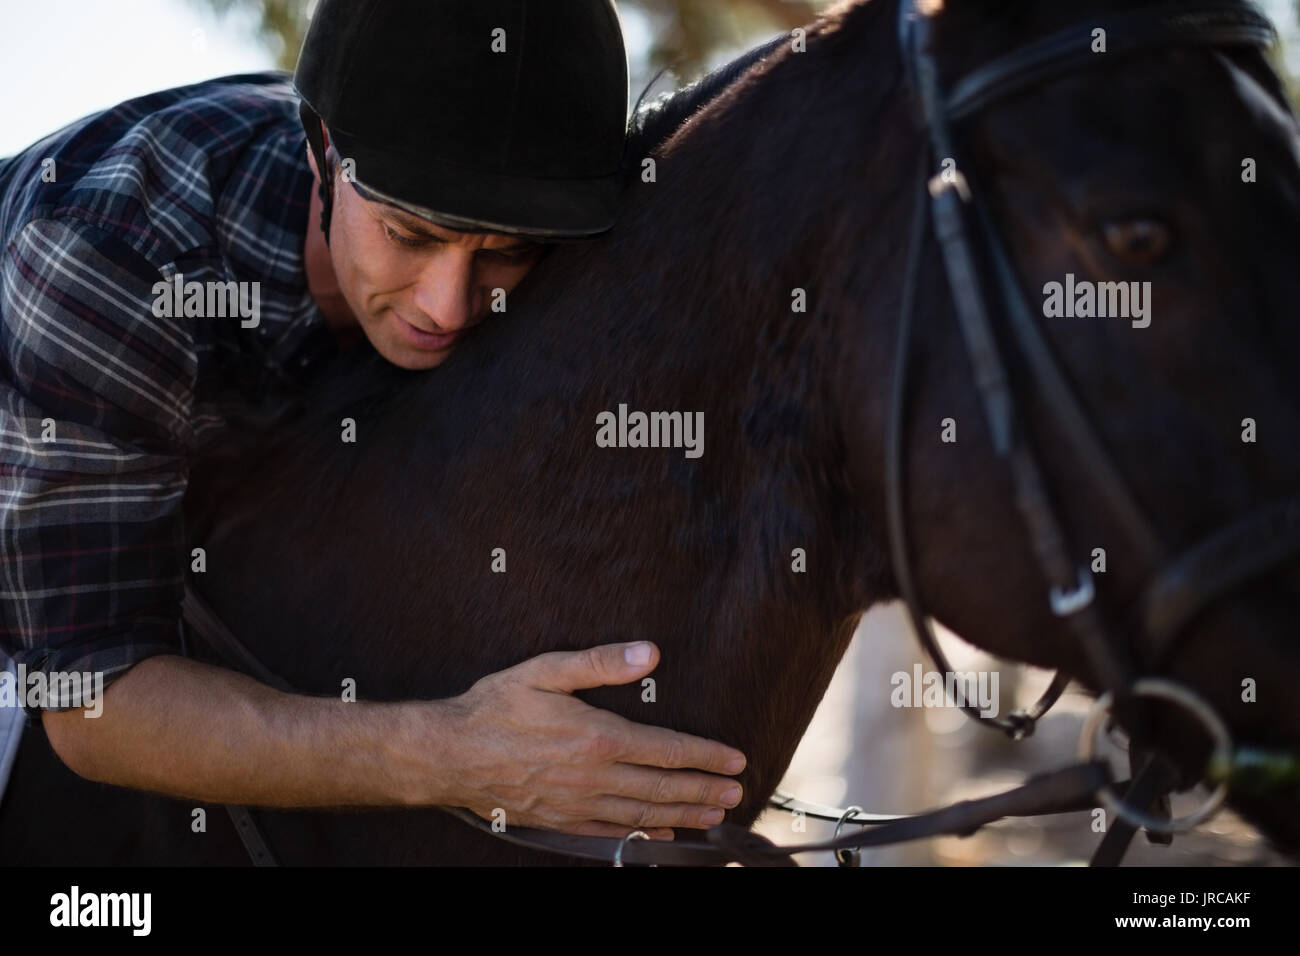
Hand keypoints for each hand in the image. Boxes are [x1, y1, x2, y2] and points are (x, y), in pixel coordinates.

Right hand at [440, 641, 745, 839]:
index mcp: (597, 737)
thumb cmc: (496, 706)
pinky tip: (664, 836)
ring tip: (715, 814)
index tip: (735, 759)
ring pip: (644, 814)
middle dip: (705, 789)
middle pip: (663, 787)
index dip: (705, 755)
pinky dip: (644, 836)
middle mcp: (594, 776)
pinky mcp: (561, 820)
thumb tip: (650, 654)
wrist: (449, 754)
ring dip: (685, 814)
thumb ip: (601, 663)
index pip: (666, 749)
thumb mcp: (546, 670)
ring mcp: (578, 804)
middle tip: (738, 792)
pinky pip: (612, 832)